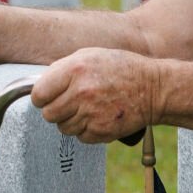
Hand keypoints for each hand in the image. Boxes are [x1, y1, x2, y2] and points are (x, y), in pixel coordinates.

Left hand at [30, 48, 157, 143]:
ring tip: (88, 109)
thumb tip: (40, 85)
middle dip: (56, 110)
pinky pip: (81, 137)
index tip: (48, 97)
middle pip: (48, 114)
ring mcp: (91, 113)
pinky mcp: (101, 131)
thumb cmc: (122, 69)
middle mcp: (81, 92)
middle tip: (71, 103)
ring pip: (63, 128)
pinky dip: (87, 130)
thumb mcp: (90, 56)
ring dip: (72, 121)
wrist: (153, 88)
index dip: (42, 97)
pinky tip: (99, 117)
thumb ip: (63, 69)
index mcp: (75, 70)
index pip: (39, 94)